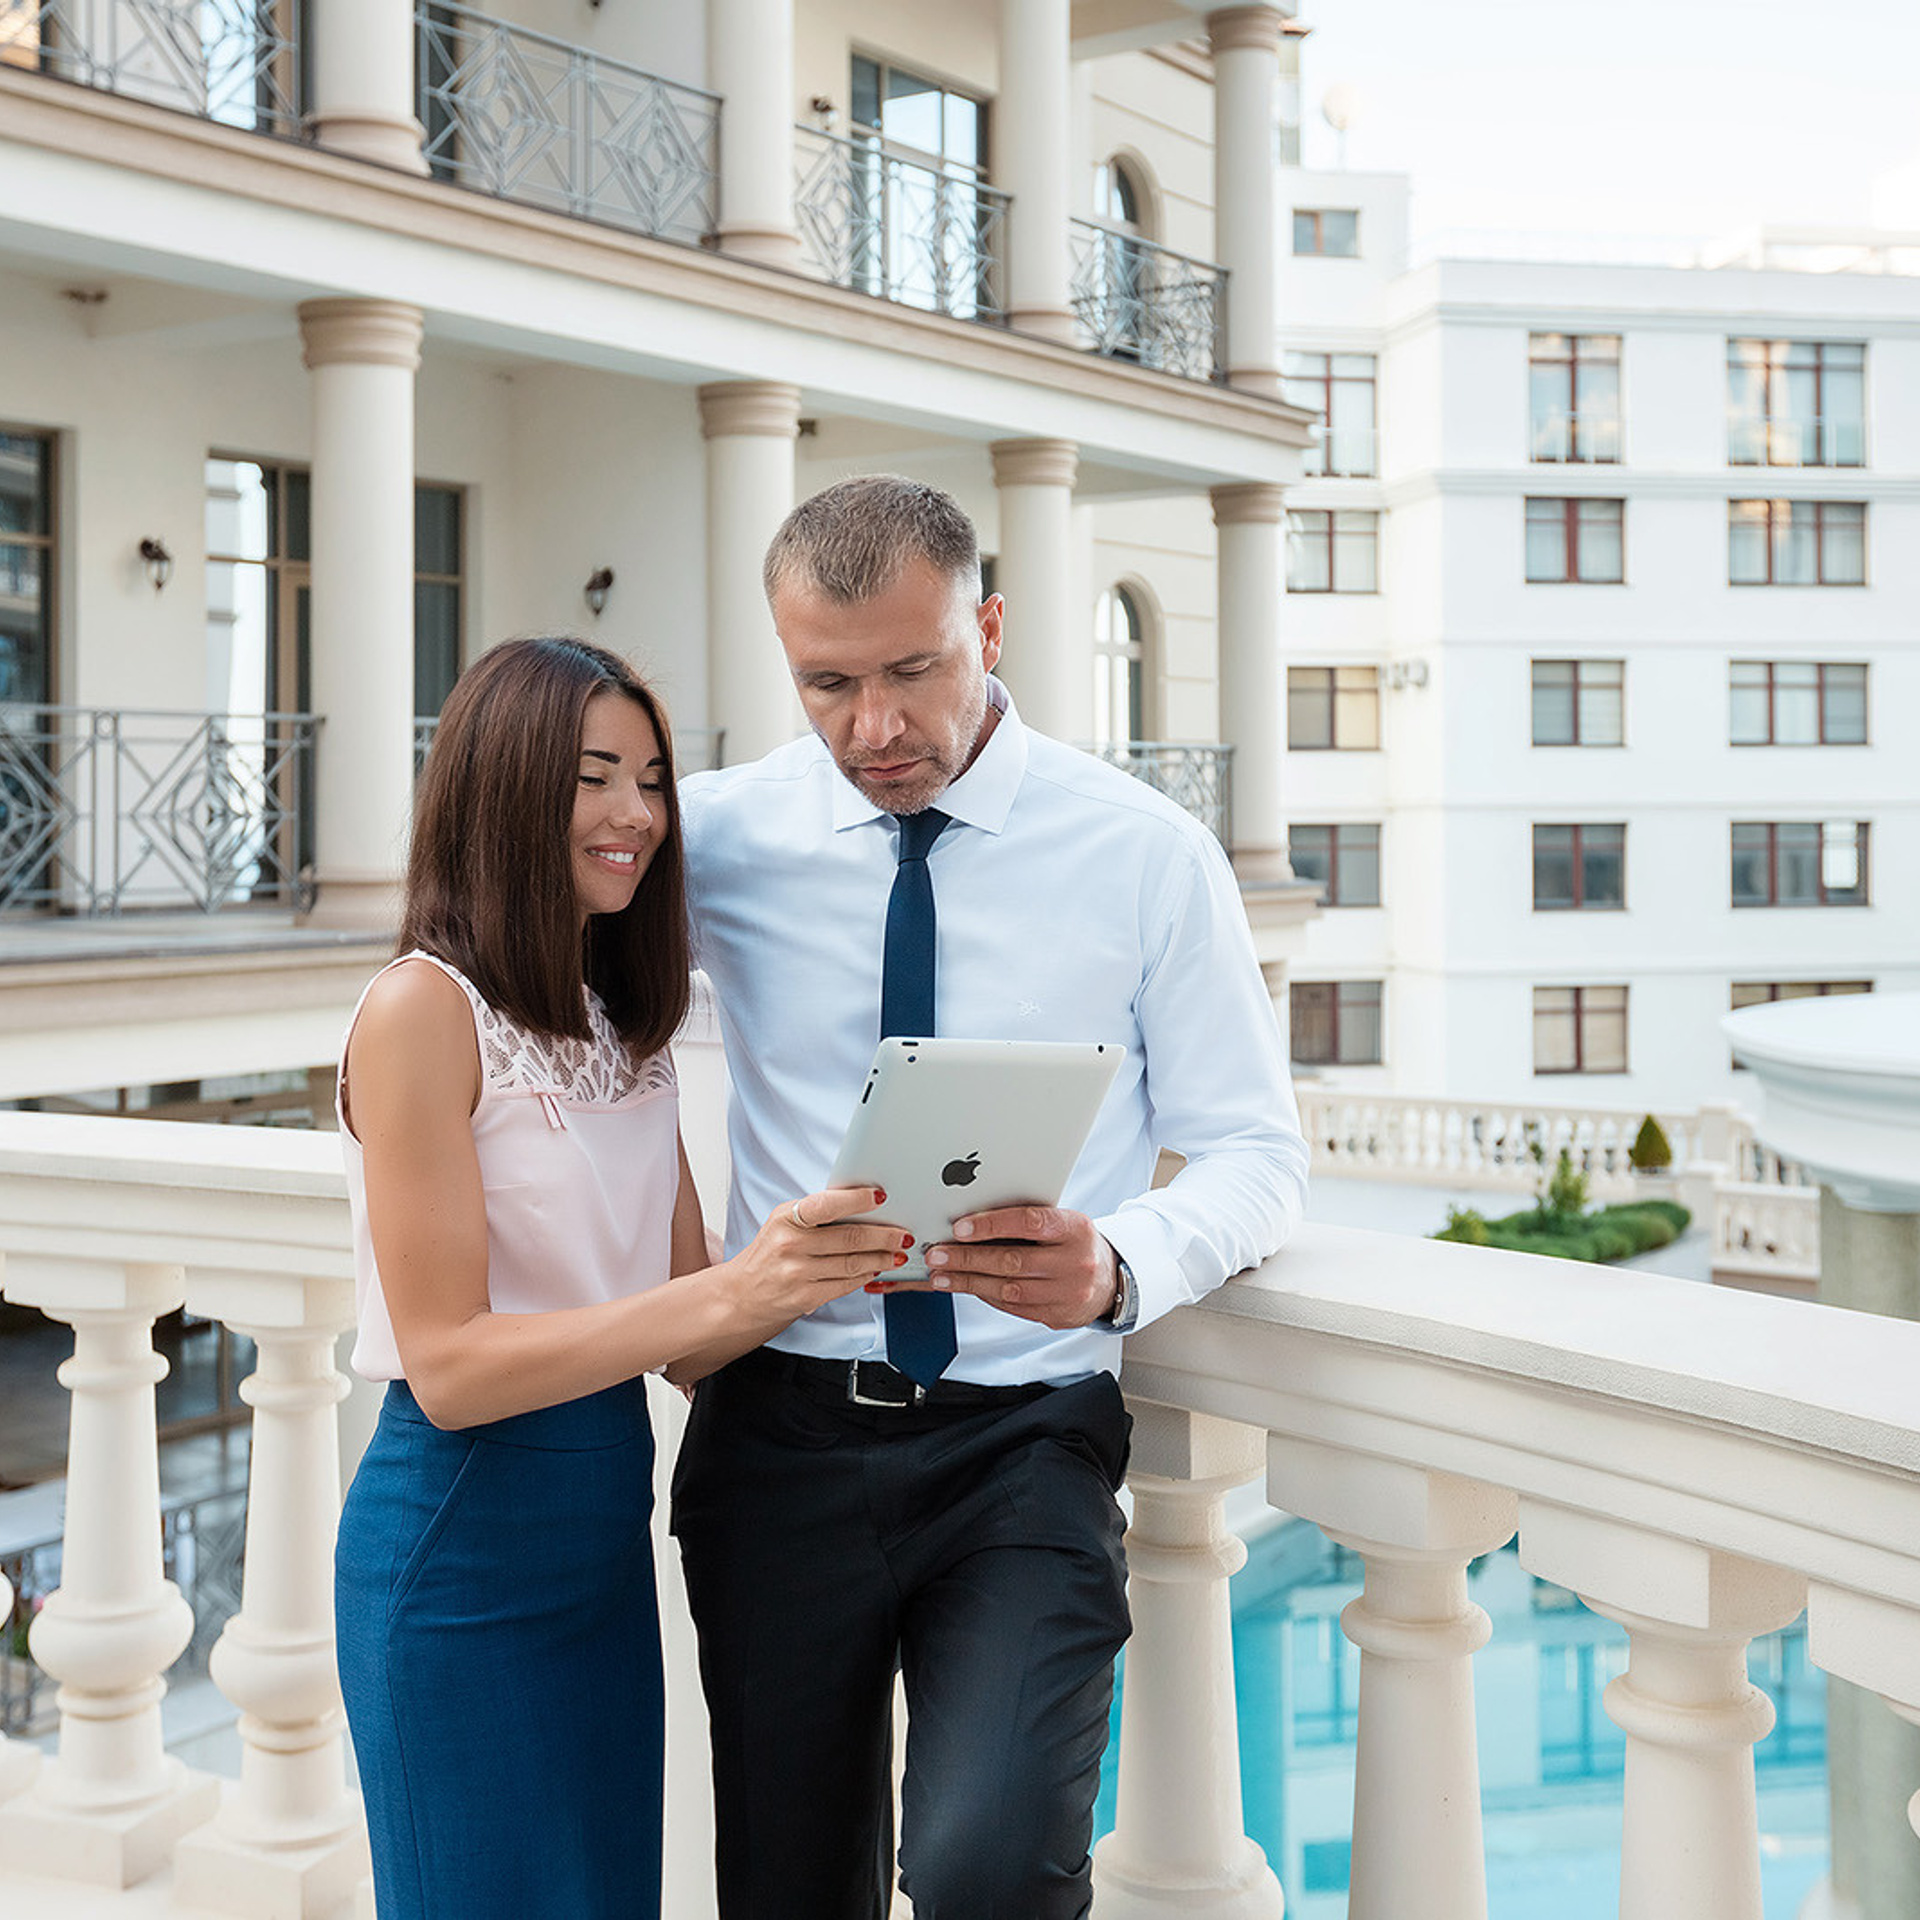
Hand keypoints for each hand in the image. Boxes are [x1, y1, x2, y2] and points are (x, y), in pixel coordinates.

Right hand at [725, 1187, 907, 1328]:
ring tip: (897, 1253)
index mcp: (786, 1218)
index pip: (826, 1205)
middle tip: (904, 1234)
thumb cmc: (770, 1252)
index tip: (881, 1196)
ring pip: (852, 1263)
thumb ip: (817, 1213)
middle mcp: (790, 1245)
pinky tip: (876, 1269)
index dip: (857, 1200)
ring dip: (881, 1258)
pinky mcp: (806, 1297)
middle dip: (884, 1236)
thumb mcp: (784, 1222)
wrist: (741, 1294)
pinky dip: (866, 1276)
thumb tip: (863, 1202)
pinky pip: (845, 1284)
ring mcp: (797, 1273)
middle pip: (849, 1238)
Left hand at [909, 1206, 1117, 1330]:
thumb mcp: (1063, 1222)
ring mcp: (1067, 1293)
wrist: (1109, 1281)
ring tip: (940, 1275)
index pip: (1030, 1222)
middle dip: (968, 1258)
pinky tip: (965, 1287)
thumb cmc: (1075, 1243)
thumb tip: (972, 1220)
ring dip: (968, 1281)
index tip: (960, 1227)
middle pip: (1012, 1260)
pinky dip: (984, 1295)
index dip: (993, 1224)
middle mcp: (1075, 1262)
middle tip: (937, 1254)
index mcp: (1076, 1229)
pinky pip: (1012, 1307)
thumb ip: (1027, 1220)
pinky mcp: (1056, 1316)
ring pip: (1008, 1289)